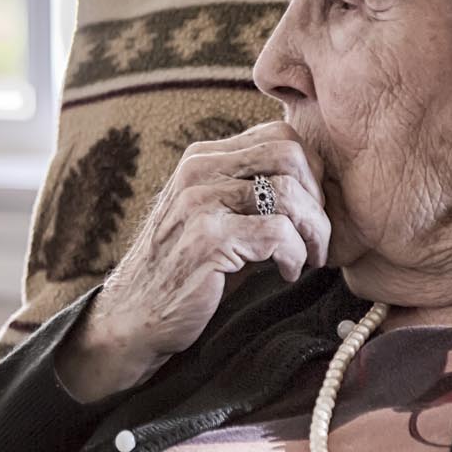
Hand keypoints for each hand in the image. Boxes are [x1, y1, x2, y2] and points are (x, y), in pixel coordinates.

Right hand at [55, 121, 330, 401]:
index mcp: (201, 158)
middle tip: (315, 236)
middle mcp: (197, 171)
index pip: (279, 136)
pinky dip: (295, 256)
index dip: (311, 172)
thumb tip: (317, 179)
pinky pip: (278, 234)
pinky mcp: (207, 240)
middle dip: (317, 199)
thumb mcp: (214, 215)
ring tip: (308, 258)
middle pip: (290, 155)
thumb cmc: (184, 269)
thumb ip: (250, 189)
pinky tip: (286, 272)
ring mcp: (199, 203)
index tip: (309, 210)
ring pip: (290, 194)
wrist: (134, 314)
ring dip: (313, 232)